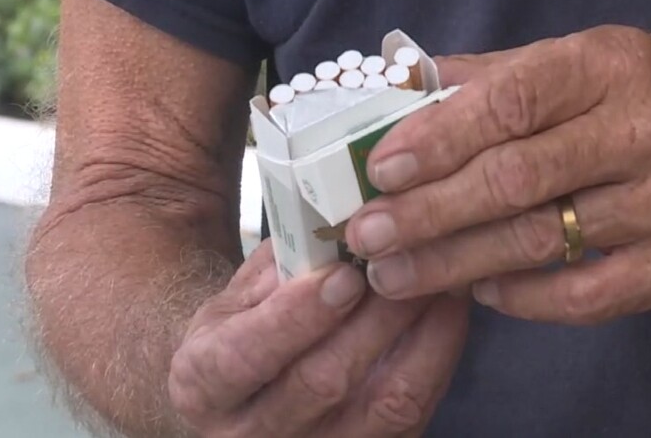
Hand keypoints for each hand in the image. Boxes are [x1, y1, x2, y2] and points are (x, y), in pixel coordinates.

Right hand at [169, 240, 468, 436]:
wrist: (240, 399)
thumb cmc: (239, 337)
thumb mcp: (232, 303)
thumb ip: (273, 271)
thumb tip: (331, 232)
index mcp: (203, 385)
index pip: (243, 358)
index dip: (295, 317)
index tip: (342, 275)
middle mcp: (250, 433)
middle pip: (322, 382)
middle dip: (374, 318)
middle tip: (408, 262)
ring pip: (381, 404)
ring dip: (417, 333)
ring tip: (437, 279)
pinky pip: (414, 411)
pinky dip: (438, 355)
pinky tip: (448, 311)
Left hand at [345, 25, 650, 323]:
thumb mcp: (586, 59)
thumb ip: (495, 77)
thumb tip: (404, 92)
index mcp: (611, 65)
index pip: (510, 103)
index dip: (438, 139)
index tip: (381, 170)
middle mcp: (649, 129)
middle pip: (516, 180)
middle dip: (428, 214)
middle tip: (367, 237)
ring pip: (542, 242)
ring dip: (456, 265)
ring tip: (395, 275)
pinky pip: (588, 294)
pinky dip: (524, 298)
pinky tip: (478, 291)